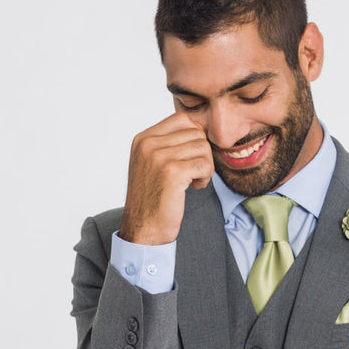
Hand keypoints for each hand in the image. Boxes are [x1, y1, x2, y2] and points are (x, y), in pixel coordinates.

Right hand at [119, 112, 213, 244]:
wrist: (143, 229)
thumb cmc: (152, 199)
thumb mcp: (151, 164)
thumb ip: (167, 144)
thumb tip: (199, 128)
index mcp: (143, 139)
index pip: (182, 119)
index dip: (195, 137)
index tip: (191, 157)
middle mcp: (148, 144)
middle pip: (195, 132)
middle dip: (202, 153)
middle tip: (195, 172)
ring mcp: (159, 157)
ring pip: (202, 147)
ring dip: (205, 166)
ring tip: (194, 180)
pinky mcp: (172, 172)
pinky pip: (204, 164)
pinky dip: (206, 176)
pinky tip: (195, 187)